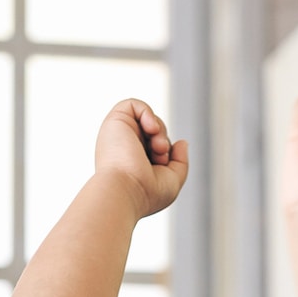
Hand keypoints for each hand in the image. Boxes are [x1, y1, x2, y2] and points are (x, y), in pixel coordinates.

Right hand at [94, 99, 187, 219]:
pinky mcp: (115, 121)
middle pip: (155, 131)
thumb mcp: (173, 180)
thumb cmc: (147, 192)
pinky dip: (147, 112)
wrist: (126, 190)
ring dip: (160, 131)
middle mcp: (126, 147)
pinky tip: (151, 128)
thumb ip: (180, 162)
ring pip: (148, 119)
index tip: (165, 165)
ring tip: (157, 147)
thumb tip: (182, 142)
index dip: (168, 153)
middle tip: (161, 156)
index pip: (159, 147)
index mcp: (136, 161)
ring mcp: (120, 134)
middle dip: (164, 142)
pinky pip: (134, 104)